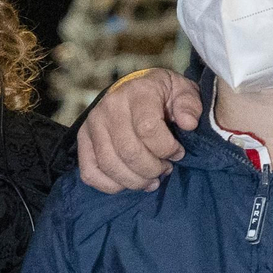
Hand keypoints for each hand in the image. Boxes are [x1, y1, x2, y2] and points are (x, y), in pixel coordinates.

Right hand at [76, 68, 201, 193]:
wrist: (135, 87)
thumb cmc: (163, 93)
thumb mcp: (183, 90)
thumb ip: (189, 105)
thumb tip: (188, 124)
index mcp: (139, 92)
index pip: (148, 128)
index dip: (166, 148)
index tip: (178, 153)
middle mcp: (111, 106)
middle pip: (128, 151)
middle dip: (151, 169)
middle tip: (165, 169)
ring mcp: (93, 123)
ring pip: (109, 164)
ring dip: (134, 180)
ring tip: (151, 180)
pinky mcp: (83, 139)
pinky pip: (89, 172)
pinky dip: (110, 185)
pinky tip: (129, 183)